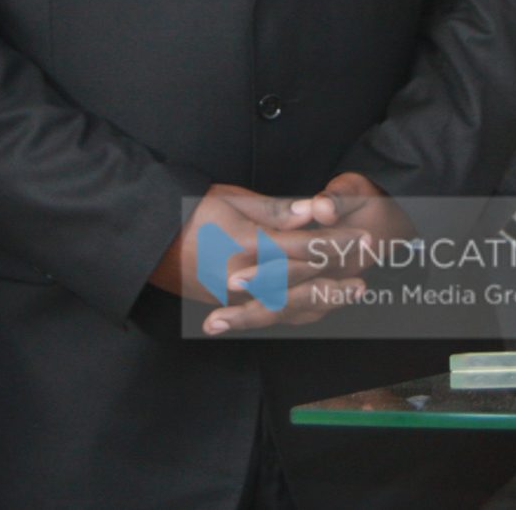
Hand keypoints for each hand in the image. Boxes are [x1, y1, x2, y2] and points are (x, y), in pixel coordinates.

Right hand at [150, 182, 381, 333]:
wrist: (147, 240)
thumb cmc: (188, 211)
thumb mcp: (231, 200)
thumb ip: (274, 210)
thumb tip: (311, 212)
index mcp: (245, 246)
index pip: (301, 246)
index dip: (336, 241)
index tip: (363, 235)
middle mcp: (242, 279)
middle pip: (302, 280)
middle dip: (339, 272)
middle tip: (368, 265)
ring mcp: (235, 299)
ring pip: (290, 305)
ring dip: (326, 299)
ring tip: (354, 290)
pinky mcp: (229, 308)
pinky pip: (271, 316)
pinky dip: (299, 312)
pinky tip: (319, 308)